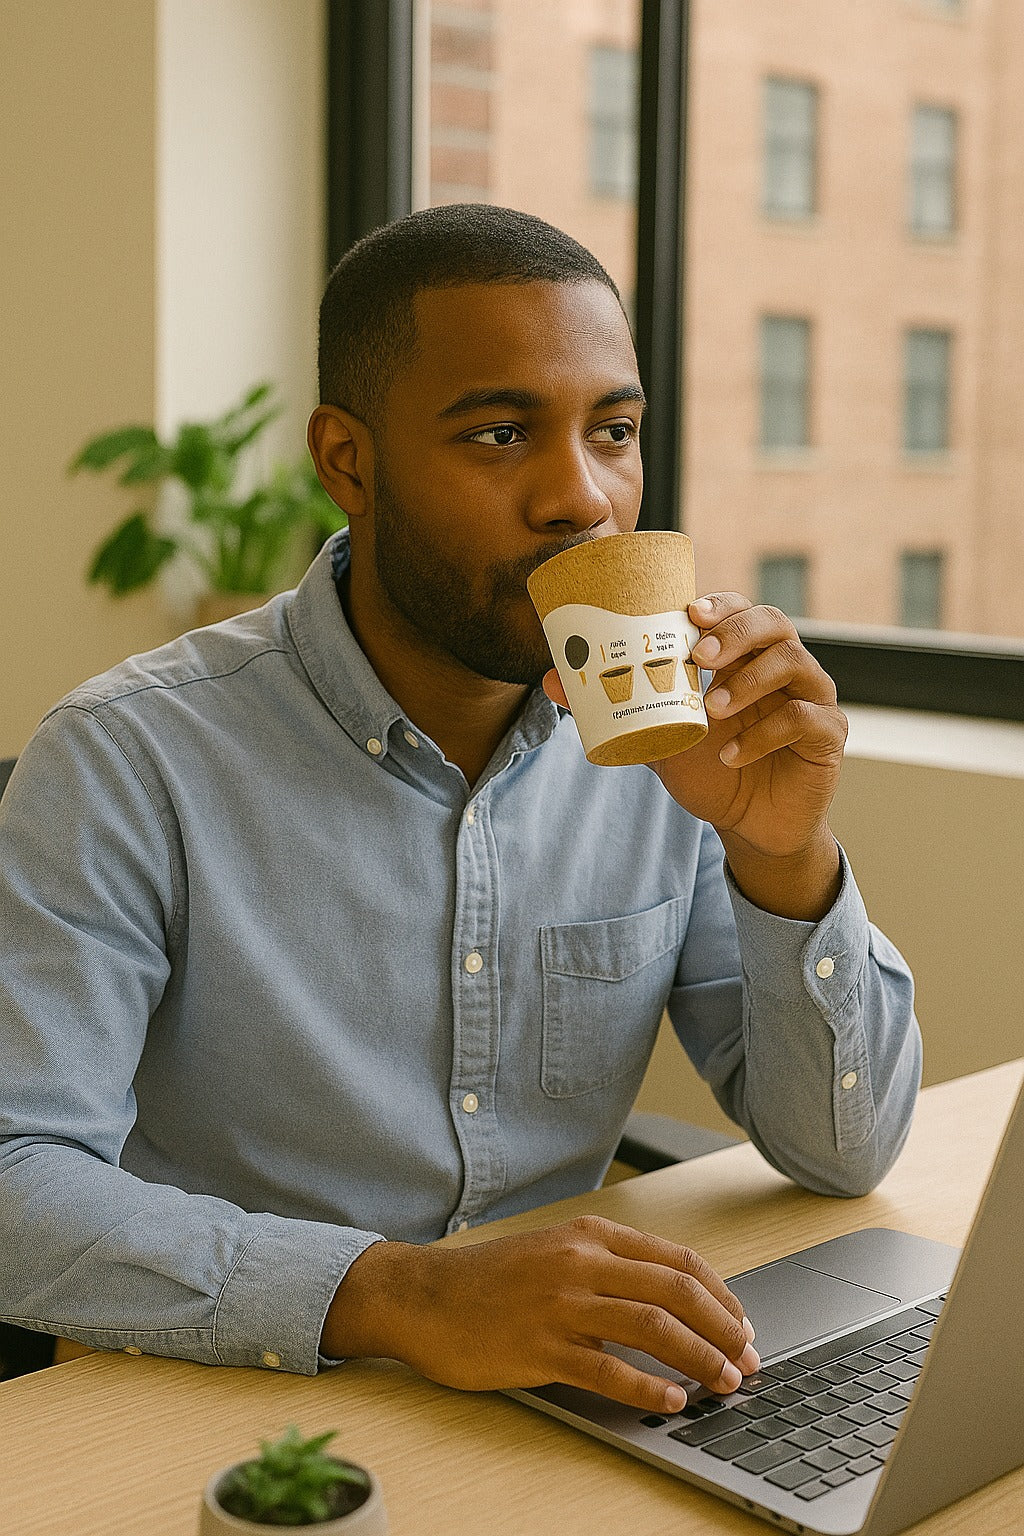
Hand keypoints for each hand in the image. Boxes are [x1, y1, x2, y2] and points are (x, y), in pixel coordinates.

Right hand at [323, 1216, 758, 1413]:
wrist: (425, 1296)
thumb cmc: (493, 1278)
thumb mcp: (557, 1250)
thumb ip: (610, 1265)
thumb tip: (674, 1299)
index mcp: (591, 1235)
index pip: (677, 1261)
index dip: (720, 1295)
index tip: (742, 1324)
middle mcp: (581, 1263)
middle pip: (675, 1292)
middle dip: (723, 1328)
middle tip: (748, 1359)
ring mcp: (560, 1305)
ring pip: (651, 1327)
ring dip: (699, 1358)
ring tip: (724, 1382)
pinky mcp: (539, 1348)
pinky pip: (607, 1369)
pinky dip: (646, 1387)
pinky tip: (670, 1401)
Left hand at [543, 593, 846, 917]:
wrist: (750, 825)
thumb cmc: (709, 769)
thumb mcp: (657, 737)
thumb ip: (615, 707)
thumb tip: (551, 680)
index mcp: (744, 656)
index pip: (740, 609)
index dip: (720, 604)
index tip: (690, 613)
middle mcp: (783, 666)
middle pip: (774, 623)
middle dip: (735, 633)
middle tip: (698, 657)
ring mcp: (812, 696)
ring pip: (795, 662)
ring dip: (749, 681)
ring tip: (712, 709)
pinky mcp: (828, 734)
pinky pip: (805, 718)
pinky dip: (765, 733)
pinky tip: (732, 755)